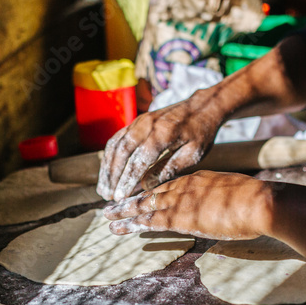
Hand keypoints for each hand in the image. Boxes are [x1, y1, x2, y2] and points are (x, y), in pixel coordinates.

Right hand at [97, 91, 222, 201]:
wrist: (201, 106)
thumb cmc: (200, 133)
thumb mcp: (192, 154)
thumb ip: (169, 168)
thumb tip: (146, 185)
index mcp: (163, 133)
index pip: (139, 160)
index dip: (128, 180)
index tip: (121, 197)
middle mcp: (147, 124)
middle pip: (122, 152)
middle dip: (113, 176)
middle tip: (108, 196)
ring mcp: (139, 121)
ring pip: (115, 145)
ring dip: (107, 169)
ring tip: (104, 189)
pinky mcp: (136, 121)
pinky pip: (117, 139)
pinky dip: (109, 157)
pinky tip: (108, 172)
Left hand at [103, 171, 274, 240]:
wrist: (259, 203)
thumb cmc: (255, 202)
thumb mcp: (232, 196)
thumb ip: (219, 202)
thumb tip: (219, 212)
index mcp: (197, 180)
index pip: (167, 185)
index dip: (149, 191)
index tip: (137, 196)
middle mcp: (183, 186)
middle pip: (150, 192)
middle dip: (129, 199)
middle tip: (112, 204)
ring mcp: (180, 200)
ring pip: (144, 205)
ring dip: (124, 212)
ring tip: (107, 217)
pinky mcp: (180, 217)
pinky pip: (149, 220)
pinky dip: (132, 223)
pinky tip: (119, 227)